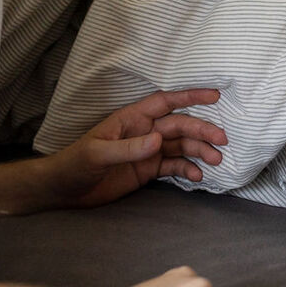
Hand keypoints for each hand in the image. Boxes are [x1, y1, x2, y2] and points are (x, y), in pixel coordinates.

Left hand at [0, 88, 226, 214]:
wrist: (64, 190)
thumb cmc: (74, 165)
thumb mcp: (97, 154)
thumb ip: (128, 148)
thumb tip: (159, 140)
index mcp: (131, 119)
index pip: (165, 102)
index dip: (189, 97)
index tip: (214, 96)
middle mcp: (144, 132)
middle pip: (179, 126)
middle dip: (202, 131)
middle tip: (222, 140)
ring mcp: (147, 151)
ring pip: (181, 146)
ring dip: (199, 151)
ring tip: (215, 161)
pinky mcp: (148, 170)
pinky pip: (174, 166)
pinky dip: (187, 169)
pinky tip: (196, 176)